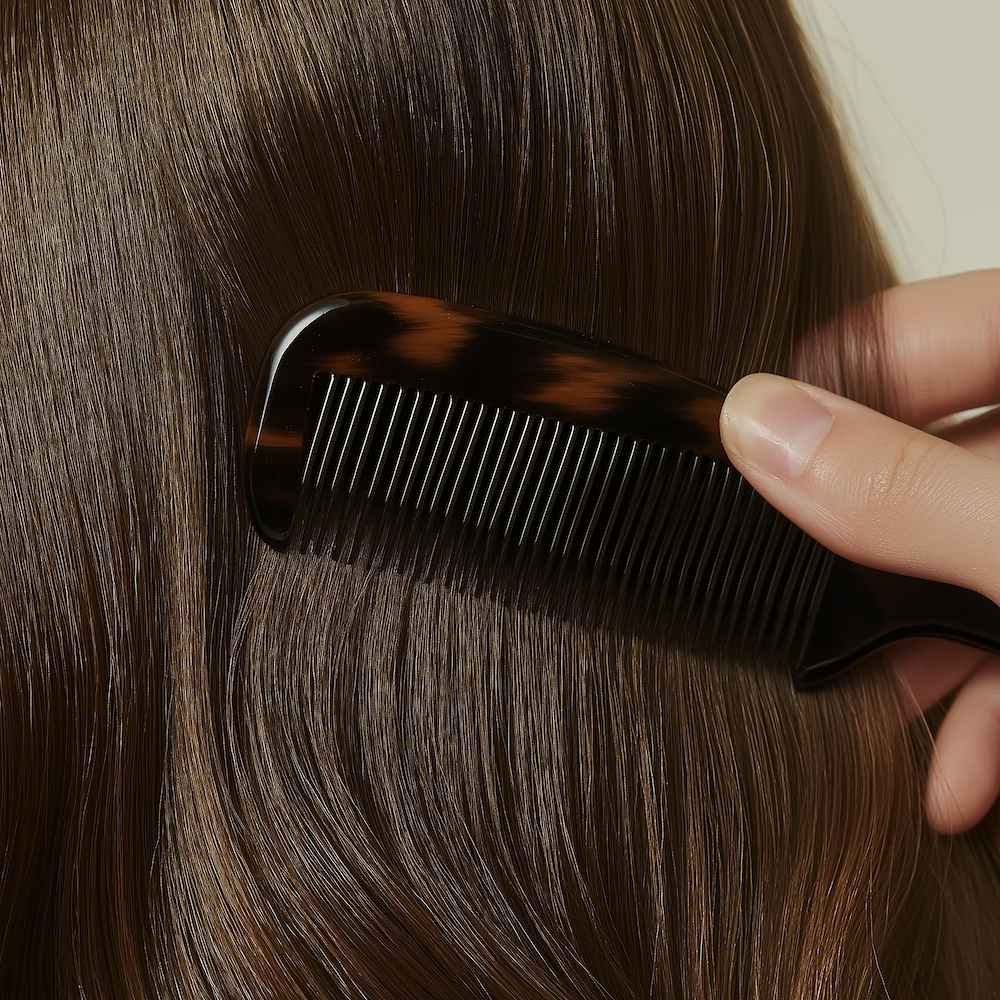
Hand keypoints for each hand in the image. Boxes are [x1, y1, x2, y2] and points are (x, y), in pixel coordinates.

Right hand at [719, 270, 999, 833]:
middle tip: (795, 620)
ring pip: (954, 561)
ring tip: (884, 724)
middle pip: (910, 468)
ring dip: (917, 658)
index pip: (889, 338)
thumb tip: (755, 429)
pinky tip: (961, 772)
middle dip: (854, 566)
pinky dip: (985, 700)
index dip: (800, 402)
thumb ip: (906, 489)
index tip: (727, 475)